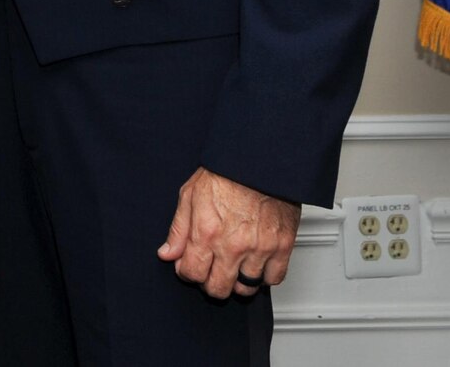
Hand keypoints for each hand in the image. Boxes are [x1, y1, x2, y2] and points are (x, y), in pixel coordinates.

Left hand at [157, 167, 299, 298]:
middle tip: (212, 271)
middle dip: (211, 283)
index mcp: (206, 232)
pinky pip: (274, 279)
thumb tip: (167, 253)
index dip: (188, 272)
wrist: (258, 160)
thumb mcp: (189, 195)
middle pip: (219, 288)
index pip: (192, 273)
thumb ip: (178, 229)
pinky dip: (265, 276)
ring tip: (234, 267)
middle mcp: (232, 245)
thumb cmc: (226, 173)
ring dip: (238, 282)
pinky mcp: (282, 246)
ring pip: (246, 287)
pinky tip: (256, 264)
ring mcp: (259, 248)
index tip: (191, 266)